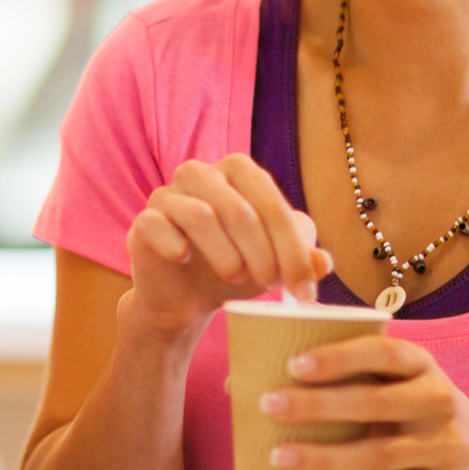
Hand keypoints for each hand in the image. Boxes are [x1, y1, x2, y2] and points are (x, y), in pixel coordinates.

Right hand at [125, 154, 332, 337]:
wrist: (185, 298)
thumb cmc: (236, 268)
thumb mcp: (275, 263)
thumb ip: (301, 257)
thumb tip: (324, 262)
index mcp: (237, 171)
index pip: (271, 201)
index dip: (292, 247)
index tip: (305, 289)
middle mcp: (200, 173)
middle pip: (239, 209)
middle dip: (263, 254)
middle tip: (270, 286)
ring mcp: (167, 194)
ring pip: (201, 216)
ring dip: (226, 255)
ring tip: (236, 277)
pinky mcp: (143, 221)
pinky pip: (160, 227)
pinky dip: (179, 247)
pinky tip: (187, 261)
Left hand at [259, 336, 468, 469]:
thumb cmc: (408, 405)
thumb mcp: (392, 378)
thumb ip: (337, 368)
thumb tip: (243, 376)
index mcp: (421, 363)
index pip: (382, 352)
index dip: (339, 357)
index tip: (294, 364)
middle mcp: (438, 400)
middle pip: (375, 403)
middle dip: (318, 406)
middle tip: (268, 405)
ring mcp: (444, 445)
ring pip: (379, 453)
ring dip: (325, 455)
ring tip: (279, 453)